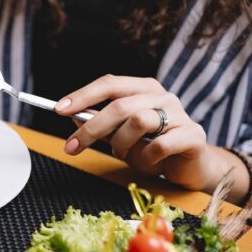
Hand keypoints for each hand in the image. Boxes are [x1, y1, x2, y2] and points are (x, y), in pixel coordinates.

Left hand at [54, 75, 226, 190]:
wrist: (190, 167)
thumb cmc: (152, 149)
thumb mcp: (120, 136)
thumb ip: (100, 124)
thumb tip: (71, 115)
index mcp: (143, 89)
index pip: (109, 84)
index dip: (83, 95)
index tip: (58, 109)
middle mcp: (162, 96)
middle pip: (119, 105)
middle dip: (90, 128)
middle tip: (71, 147)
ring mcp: (180, 114)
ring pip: (139, 121)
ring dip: (121, 144)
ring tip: (122, 155)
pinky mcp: (193, 135)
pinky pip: (160, 145)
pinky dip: (147, 157)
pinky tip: (149, 162)